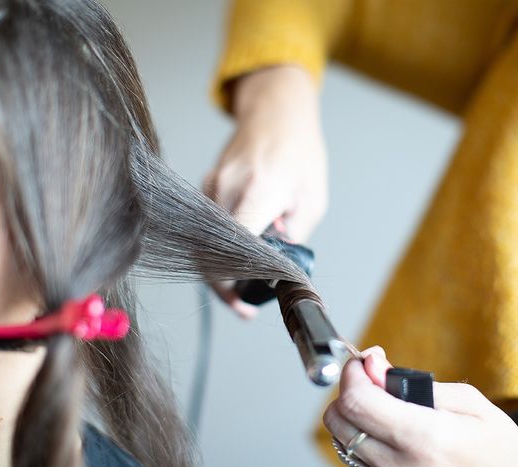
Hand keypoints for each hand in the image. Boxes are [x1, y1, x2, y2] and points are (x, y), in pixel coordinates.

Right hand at [204, 65, 327, 316]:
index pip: (234, 247)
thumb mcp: (312, 199)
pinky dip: (218, 244)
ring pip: (204, 240)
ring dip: (221, 264)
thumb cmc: (300, 152)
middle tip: (242, 303)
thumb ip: (294, 235)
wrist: (275, 111)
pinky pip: (207, 225)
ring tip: (242, 281)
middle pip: (211, 250)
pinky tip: (237, 253)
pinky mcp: (206, 184)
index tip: (244, 301)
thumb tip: (275, 263)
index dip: (235, 280)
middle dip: (224, 283)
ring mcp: (211, 184)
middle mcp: (227, 187)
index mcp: (258, 190)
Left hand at [323, 347, 517, 466]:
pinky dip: (360, 434)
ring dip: (352, 412)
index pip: (357, 402)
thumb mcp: (468, 401)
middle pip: (338, 419)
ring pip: (340, 437)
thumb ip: (411, 382)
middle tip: (373, 377)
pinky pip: (353, 455)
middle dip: (349, 388)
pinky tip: (386, 426)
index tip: (366, 359)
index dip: (354, 372)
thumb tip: (372, 364)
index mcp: (423, 440)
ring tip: (383, 402)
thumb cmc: (497, 447)